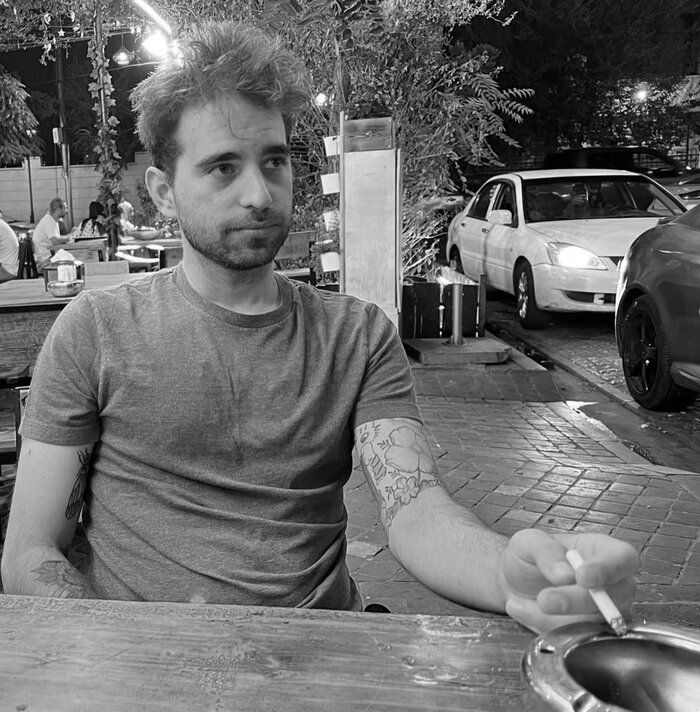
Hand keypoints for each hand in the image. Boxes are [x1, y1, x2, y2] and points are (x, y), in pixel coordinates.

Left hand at [498, 529, 638, 633]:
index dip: (607, 569)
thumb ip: (546, 551)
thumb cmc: (530, 556)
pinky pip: (574, 638)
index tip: (582, 577)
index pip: (623, 558)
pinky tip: (522, 609)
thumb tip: (565, 573)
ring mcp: (605, 612)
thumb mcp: (528, 542)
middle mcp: (612, 583)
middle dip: (577, 600)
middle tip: (545, 600)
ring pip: (594, 622)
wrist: (516, 582)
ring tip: (522, 603)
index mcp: (603, 550)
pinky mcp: (590, 634)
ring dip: (556, 618)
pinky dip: (544, 626)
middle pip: (614, 597)